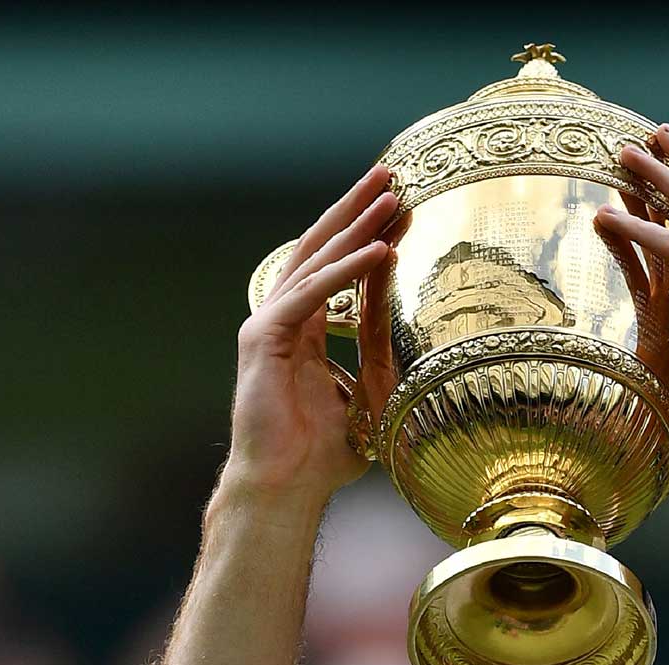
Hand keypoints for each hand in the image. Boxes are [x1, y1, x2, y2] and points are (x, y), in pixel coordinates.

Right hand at [227, 165, 396, 501]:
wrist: (285, 489)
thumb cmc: (320, 458)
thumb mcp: (362, 399)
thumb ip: (373, 366)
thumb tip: (405, 359)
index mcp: (304, 330)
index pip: (337, 267)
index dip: (367, 234)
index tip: (400, 206)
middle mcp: (282, 318)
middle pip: (322, 247)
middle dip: (356, 208)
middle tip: (390, 172)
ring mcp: (268, 325)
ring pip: (317, 261)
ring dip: (355, 226)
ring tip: (390, 195)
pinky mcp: (263, 339)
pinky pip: (311, 295)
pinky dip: (345, 271)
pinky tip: (378, 250)